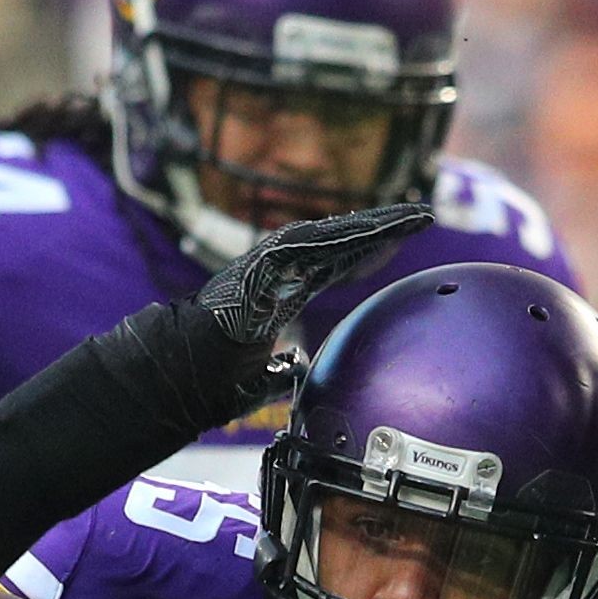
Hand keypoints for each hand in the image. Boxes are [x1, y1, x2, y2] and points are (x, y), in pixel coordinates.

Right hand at [84, 201, 432, 451]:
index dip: (366, 254)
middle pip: (338, 243)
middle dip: (379, 229)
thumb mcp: (255, 382)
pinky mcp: (258, 268)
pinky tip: (372, 231)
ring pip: (328, 238)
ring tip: (408, 218)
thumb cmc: (207, 382)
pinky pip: (307, 248)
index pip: (332, 267)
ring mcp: (266, 267)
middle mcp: (275, 273)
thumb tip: (291, 371)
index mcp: (278, 293)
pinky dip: (340, 239)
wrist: (177, 378)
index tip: (400, 245)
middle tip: (420, 215)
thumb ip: (275, 374)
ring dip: (370, 227)